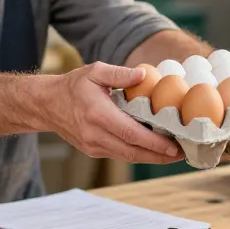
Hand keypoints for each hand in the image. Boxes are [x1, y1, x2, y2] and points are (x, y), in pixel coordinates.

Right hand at [51, 62, 184, 163]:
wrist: (47, 105)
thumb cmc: (73, 85)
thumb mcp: (95, 71)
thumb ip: (120, 73)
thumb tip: (145, 76)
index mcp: (98, 114)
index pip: (131, 133)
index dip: (155, 142)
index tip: (174, 145)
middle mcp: (95, 134)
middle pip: (133, 151)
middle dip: (159, 155)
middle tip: (182, 153)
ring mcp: (93, 146)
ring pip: (128, 157)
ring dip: (152, 158)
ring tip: (174, 154)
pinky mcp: (94, 150)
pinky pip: (120, 155)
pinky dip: (139, 154)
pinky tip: (154, 150)